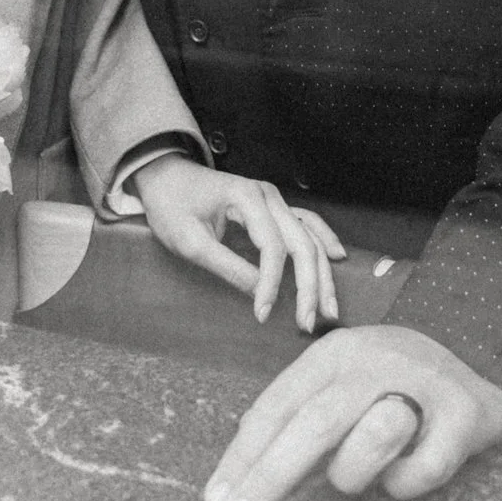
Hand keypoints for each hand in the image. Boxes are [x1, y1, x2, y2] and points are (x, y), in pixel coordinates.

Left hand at [130, 156, 343, 333]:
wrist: (164, 177)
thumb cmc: (172, 205)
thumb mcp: (189, 240)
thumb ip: (225, 266)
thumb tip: (257, 294)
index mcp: (247, 197)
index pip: (272, 247)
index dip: (271, 284)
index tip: (262, 315)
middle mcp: (268, 195)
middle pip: (301, 243)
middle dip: (309, 286)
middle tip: (308, 323)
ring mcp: (273, 199)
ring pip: (309, 237)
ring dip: (322, 272)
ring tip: (330, 307)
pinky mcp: (272, 207)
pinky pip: (306, 223)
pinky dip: (323, 241)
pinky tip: (337, 258)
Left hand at [202, 324, 501, 500]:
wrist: (478, 366)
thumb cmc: (394, 387)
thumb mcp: (342, 385)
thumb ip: (300, 413)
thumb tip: (242, 455)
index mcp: (334, 353)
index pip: (278, 405)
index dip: (244, 455)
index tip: (217, 500)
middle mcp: (374, 358)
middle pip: (313, 422)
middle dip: (269, 476)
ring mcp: (422, 381)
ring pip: (369, 439)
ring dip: (355, 473)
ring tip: (359, 476)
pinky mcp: (464, 412)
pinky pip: (421, 470)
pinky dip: (406, 485)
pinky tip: (406, 476)